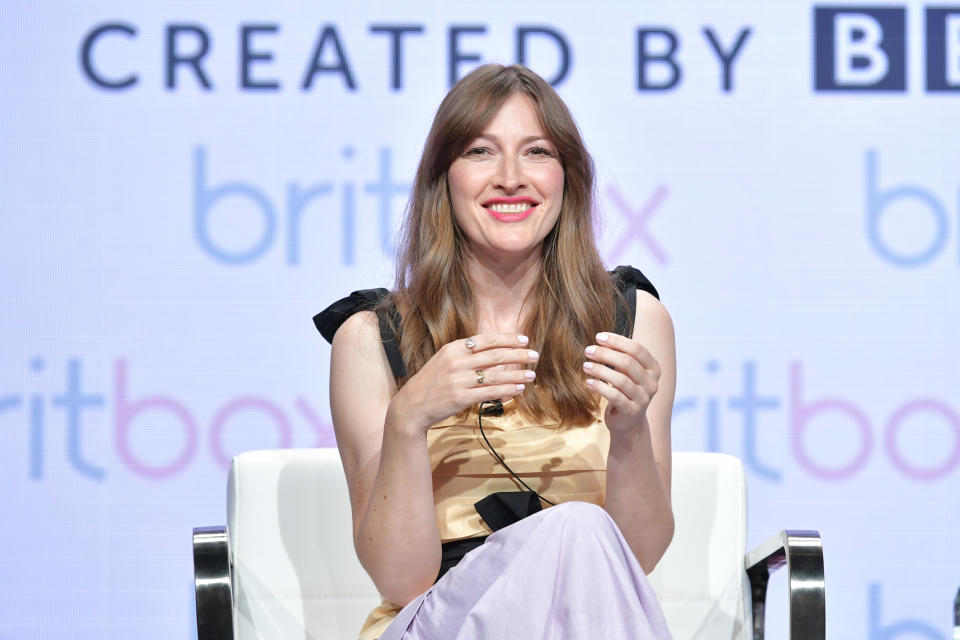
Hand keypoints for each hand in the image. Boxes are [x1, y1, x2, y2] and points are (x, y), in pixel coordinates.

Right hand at [388, 333, 538, 433]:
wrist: (411, 405)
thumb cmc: (431, 383)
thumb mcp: (444, 361)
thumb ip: (465, 355)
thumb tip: (493, 353)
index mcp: (453, 349)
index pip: (486, 340)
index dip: (507, 339)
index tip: (524, 340)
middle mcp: (457, 362)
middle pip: (494, 356)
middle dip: (518, 355)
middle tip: (534, 355)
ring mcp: (458, 380)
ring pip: (495, 375)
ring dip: (517, 374)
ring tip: (532, 374)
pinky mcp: (461, 398)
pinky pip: (490, 392)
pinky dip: (507, 390)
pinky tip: (519, 389)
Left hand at [582, 332, 660, 433]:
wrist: (627, 421)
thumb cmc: (624, 389)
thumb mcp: (626, 371)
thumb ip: (620, 355)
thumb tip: (601, 338)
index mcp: (653, 368)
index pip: (637, 349)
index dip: (617, 341)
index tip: (598, 337)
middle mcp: (652, 383)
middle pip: (628, 363)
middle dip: (605, 354)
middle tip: (588, 350)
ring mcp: (644, 399)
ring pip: (620, 380)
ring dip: (600, 370)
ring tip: (586, 365)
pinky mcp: (632, 412)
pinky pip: (615, 396)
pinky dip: (600, 387)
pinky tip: (589, 382)